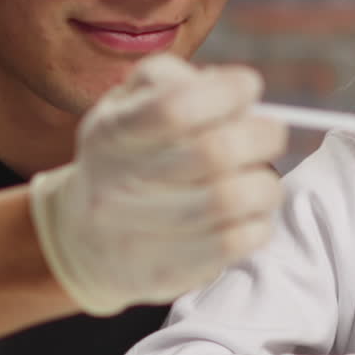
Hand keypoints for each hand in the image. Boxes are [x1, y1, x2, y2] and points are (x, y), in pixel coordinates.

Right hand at [28, 53, 286, 314]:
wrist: (84, 240)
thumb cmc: (126, 158)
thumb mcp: (128, 105)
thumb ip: (173, 82)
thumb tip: (232, 87)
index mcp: (111, 133)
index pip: (174, 106)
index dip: (226, 92)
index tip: (248, 87)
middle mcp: (117, 183)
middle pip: (214, 152)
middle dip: (262, 135)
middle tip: (270, 134)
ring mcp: (139, 233)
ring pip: (231, 199)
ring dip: (265, 182)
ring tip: (261, 177)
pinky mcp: (166, 272)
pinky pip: (234, 243)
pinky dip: (259, 222)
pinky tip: (251, 214)